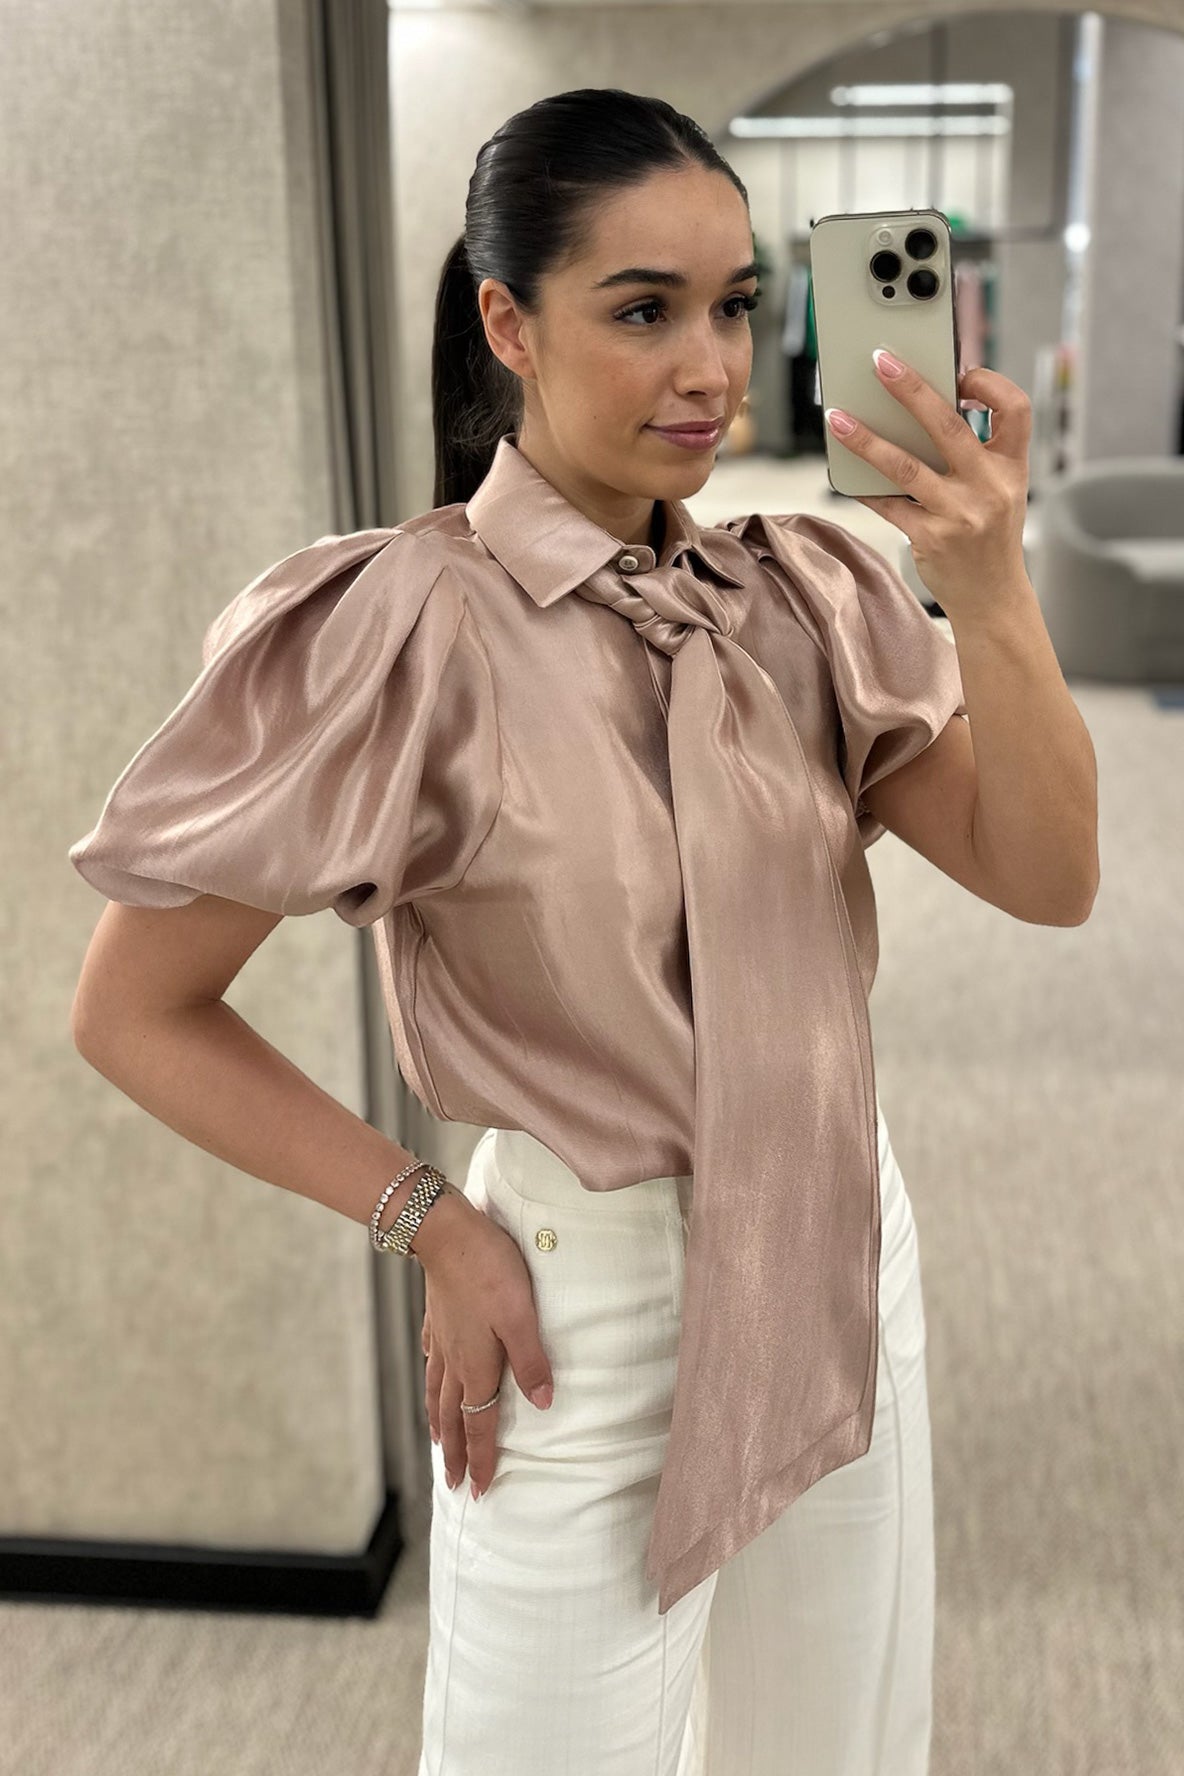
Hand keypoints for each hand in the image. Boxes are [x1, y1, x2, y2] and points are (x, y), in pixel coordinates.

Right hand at [419, 1197, 554, 1498]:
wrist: (446, 1232)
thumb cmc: (489, 1271)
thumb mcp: (521, 1316)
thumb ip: (531, 1361)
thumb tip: (542, 1405)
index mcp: (476, 1367)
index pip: (479, 1425)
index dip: (481, 1459)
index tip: (479, 1491)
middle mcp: (455, 1361)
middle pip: (453, 1418)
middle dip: (454, 1454)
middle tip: (452, 1484)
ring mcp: (442, 1339)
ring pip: (438, 1393)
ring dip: (439, 1423)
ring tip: (437, 1442)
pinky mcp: (437, 1318)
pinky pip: (432, 1359)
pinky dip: (432, 1378)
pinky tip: (433, 1376)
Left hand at [825, 351, 1032, 617]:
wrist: (993, 598)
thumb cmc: (989, 536)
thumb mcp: (1000, 491)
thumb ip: (974, 454)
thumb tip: (917, 411)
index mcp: (1013, 467)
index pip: (1016, 408)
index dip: (990, 383)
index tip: (961, 372)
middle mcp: (990, 487)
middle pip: (949, 426)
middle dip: (912, 389)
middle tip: (881, 362)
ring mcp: (960, 514)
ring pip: (906, 466)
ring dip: (867, 440)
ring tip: (837, 418)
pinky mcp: (931, 538)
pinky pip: (888, 504)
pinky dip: (864, 486)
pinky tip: (843, 472)